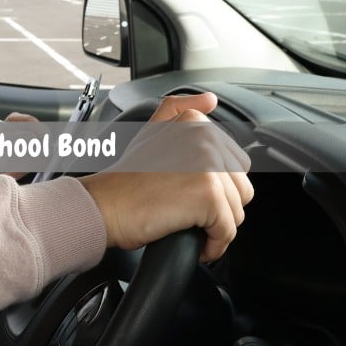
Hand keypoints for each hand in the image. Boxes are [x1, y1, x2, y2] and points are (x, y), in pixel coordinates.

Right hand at [77, 93, 253, 261]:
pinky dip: (214, 245)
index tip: (191, 195)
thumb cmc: (125, 178)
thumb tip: (210, 100)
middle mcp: (206, 138)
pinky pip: (228, 230)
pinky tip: (196, 244)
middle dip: (219, 208)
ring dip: (215, 228)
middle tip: (187, 212)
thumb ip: (180, 109)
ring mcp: (209, 165)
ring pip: (236, 211)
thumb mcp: (151, 131)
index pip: (236, 164)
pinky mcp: (209, 194)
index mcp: (196, 123)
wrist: (105, 206)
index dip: (216, 187)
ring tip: (188, 226)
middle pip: (240, 188)